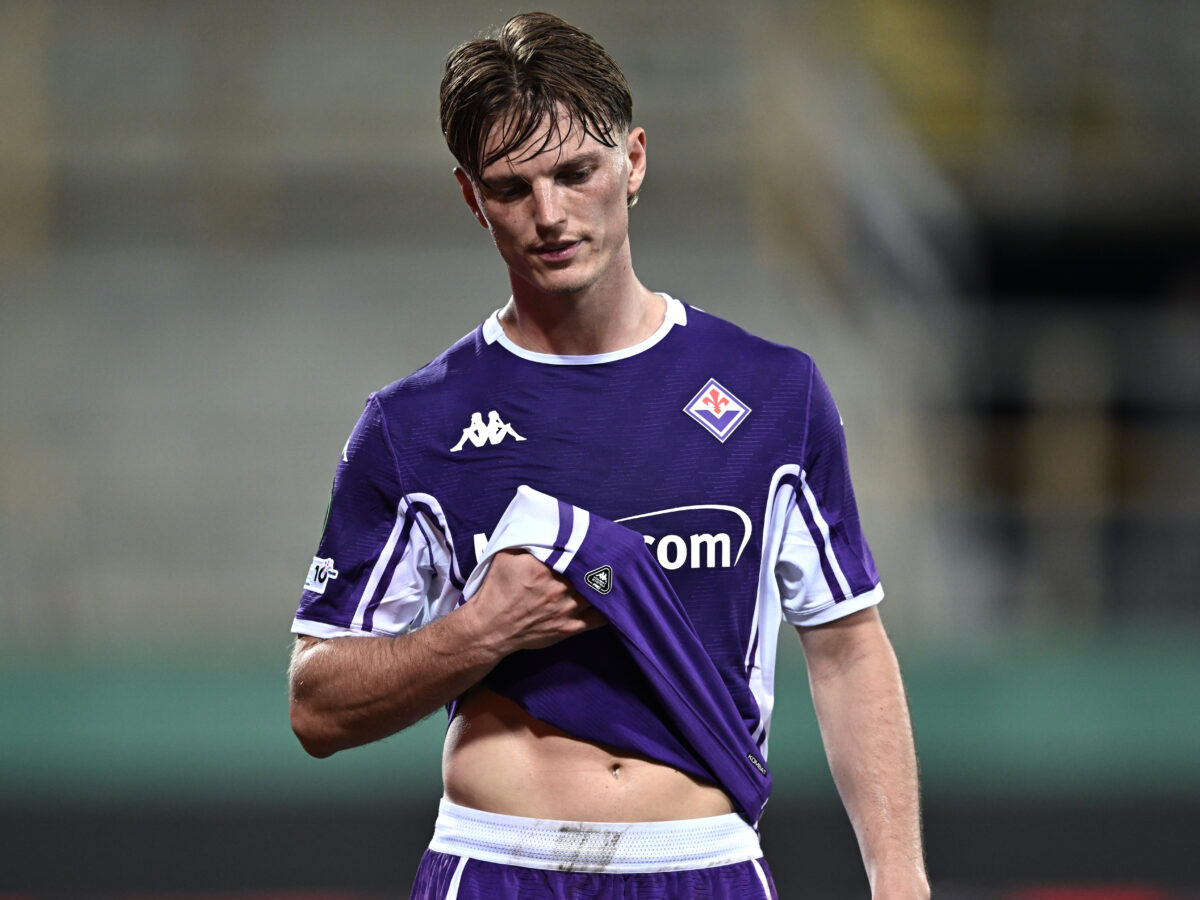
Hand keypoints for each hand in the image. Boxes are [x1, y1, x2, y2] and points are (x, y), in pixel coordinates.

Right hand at [469, 550, 606, 653]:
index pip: (574, 552)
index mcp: (543, 568)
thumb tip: (546, 527)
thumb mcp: (506, 556)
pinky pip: (598, 618)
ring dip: (607, 583)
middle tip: (614, 553)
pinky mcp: (569, 627)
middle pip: (590, 571)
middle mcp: (558, 588)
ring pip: (598, 593)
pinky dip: (609, 608)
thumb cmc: (497, 589)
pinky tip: (614, 599)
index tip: (597, 538)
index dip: (586, 545)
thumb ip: (528, 540)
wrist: (491, 626)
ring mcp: (566, 609)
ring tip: (617, 571)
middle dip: (601, 561)